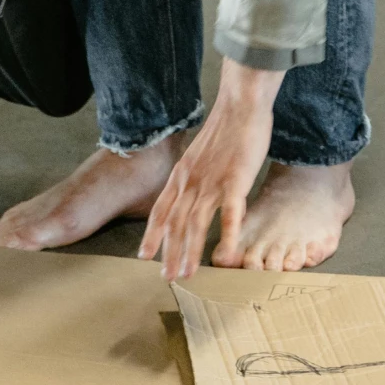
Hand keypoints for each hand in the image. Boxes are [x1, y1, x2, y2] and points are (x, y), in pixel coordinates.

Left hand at [138, 59, 284, 279]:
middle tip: (166, 278)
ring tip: (187, 274)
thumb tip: (194, 194)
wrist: (241, 106)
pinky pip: (230, 214)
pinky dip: (227, 236)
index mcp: (180, 175)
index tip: (144, 255)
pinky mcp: (235, 182)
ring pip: (196, 224)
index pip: (160, 210)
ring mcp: (212, 183)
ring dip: (190, 252)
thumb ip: (194, 176)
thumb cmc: (225, 130)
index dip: (152, 234)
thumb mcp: (199, 155)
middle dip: (169, 253)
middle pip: (175, 223)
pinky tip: (226, 254)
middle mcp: (190, 181)